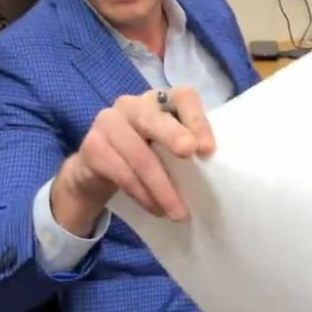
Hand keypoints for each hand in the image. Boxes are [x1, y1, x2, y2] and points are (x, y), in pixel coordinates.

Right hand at [51, 87, 214, 235]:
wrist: (95, 170)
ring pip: (139, 155)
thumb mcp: (166, 147)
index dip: (197, 120)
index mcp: (159, 100)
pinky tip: (156, 209)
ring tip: (178, 213)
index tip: (208, 150)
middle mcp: (131, 105)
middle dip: (173, 136)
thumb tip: (219, 175)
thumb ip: (186, 147)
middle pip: (152, 117)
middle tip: (190, 154)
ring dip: (161, 187)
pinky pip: (121, 173)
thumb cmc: (144, 155)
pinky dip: (142, 194)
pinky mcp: (92, 147)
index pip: (183, 97)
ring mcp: (107, 123)